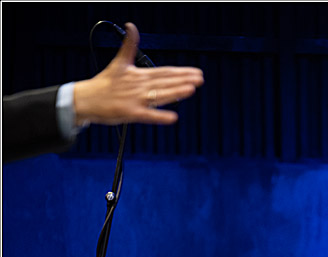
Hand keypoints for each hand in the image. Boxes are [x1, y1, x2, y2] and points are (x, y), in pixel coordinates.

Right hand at [73, 22, 203, 125]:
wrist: (85, 98)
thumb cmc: (105, 83)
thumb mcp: (119, 62)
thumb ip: (129, 46)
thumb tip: (131, 26)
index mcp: (138, 74)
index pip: (164, 72)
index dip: (181, 72)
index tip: (197, 72)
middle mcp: (138, 85)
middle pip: (164, 82)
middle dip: (183, 80)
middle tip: (200, 79)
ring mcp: (134, 99)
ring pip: (159, 95)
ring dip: (175, 93)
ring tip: (191, 90)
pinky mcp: (129, 112)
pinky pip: (147, 115)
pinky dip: (159, 116)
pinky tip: (172, 118)